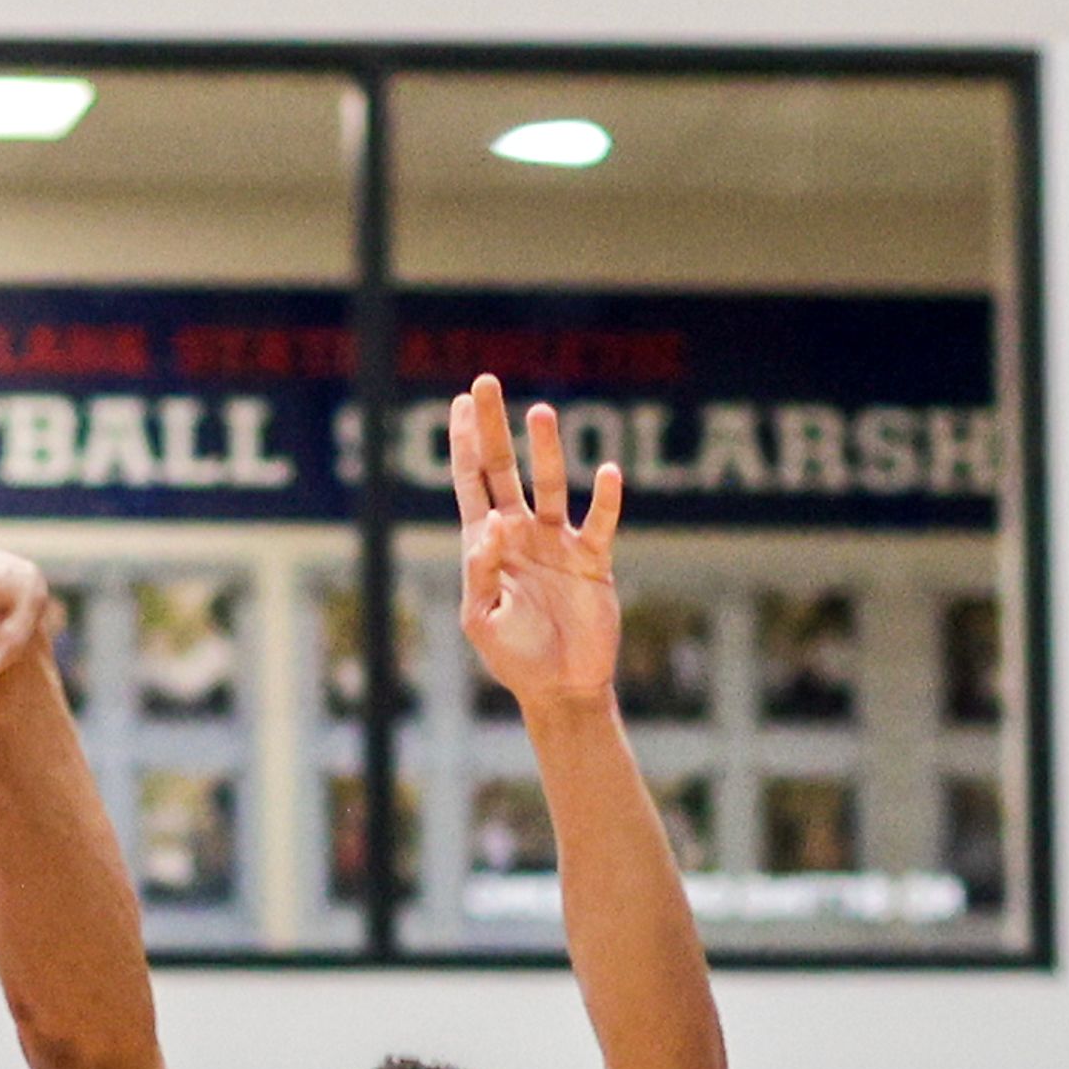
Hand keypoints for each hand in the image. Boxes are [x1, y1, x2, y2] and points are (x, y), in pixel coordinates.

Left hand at [456, 377, 622, 714]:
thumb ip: (482, 572)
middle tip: (485, 382)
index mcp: (487, 546)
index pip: (471, 484)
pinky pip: (600, 521)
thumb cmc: (515, 657)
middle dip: (493, 427)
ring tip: (540, 413)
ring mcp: (557, 541)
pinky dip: (606, 498)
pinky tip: (609, 473)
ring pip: (551, 483)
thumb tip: (489, 526)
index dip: (463, 444)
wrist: (563, 687)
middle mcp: (521, 533)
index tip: (459, 404)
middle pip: (503, 468)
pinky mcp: (592, 558)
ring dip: (546, 449)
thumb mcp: (483, 620)